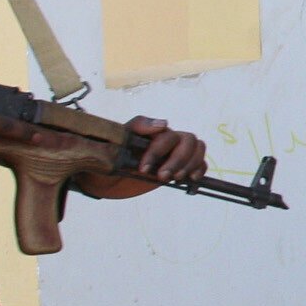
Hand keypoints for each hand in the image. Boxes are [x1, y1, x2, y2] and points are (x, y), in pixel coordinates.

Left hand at [73, 114, 205, 198]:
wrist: (105, 181)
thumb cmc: (108, 160)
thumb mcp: (115, 142)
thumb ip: (137, 128)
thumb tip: (163, 124)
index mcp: (152, 133)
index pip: (166, 136)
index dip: (157, 152)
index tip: (144, 169)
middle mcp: (167, 140)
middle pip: (188, 140)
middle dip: (177, 160)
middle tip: (162, 177)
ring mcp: (175, 153)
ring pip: (197, 147)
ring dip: (190, 164)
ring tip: (175, 178)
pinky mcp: (180, 167)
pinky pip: (200, 161)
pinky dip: (200, 168)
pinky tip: (190, 179)